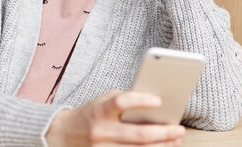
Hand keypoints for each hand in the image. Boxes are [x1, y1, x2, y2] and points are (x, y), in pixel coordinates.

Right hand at [46, 90, 184, 146]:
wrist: (63, 135)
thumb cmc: (91, 113)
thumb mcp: (103, 100)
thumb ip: (125, 100)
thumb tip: (156, 104)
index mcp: (100, 110)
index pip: (121, 102)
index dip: (140, 101)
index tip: (159, 101)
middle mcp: (100, 131)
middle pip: (137, 135)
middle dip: (163, 133)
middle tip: (179, 129)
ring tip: (175, 141)